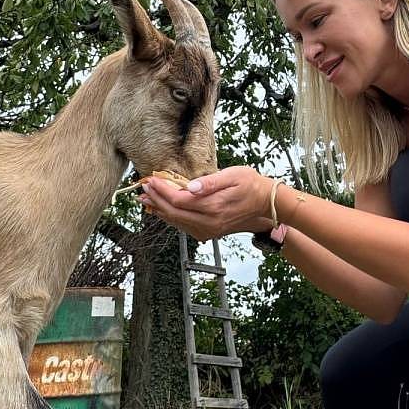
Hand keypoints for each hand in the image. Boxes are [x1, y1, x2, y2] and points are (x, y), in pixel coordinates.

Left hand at [140, 166, 274, 239]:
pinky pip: (184, 227)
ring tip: (146, 199)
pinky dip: (171, 217)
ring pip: (177, 222)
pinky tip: (163, 210)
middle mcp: (209, 222)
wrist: (265, 204)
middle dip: (156, 200)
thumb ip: (210, 182)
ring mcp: (209, 230)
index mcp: (213, 206)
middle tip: (143, 188)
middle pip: (173, 213)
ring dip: (160, 210)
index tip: (151, 179)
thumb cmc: (250, 185)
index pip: (178, 200)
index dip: (161, 190)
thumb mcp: (233, 176)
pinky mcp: (209, 233)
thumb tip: (190, 187)